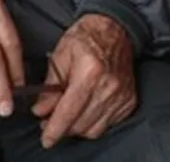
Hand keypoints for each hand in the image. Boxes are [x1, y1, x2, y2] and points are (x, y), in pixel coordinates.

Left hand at [32, 14, 135, 147]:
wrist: (113, 30)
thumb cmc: (84, 38)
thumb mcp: (59, 56)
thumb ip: (49, 86)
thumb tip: (40, 110)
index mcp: (90, 71)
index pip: (70, 110)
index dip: (56, 128)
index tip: (46, 139)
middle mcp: (110, 86)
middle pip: (82, 123)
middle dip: (63, 128)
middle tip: (47, 122)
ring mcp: (122, 96)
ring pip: (95, 129)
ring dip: (76, 128)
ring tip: (63, 117)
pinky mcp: (129, 102)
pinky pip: (108, 124)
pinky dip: (92, 123)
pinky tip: (82, 112)